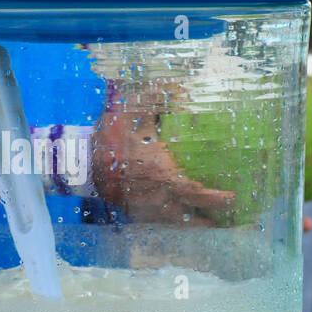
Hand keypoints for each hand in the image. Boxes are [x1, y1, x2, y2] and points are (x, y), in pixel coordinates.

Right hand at [90, 87, 235, 224]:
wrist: (77, 159)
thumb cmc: (109, 135)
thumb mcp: (134, 110)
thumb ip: (160, 97)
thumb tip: (184, 86)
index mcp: (159, 172)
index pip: (195, 191)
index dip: (216, 199)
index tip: (233, 198)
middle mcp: (154, 195)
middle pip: (188, 217)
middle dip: (210, 221)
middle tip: (230, 221)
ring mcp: (142, 207)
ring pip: (174, 223)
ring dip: (193, 225)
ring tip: (211, 226)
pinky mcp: (131, 211)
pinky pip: (158, 222)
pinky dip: (174, 224)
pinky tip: (181, 220)